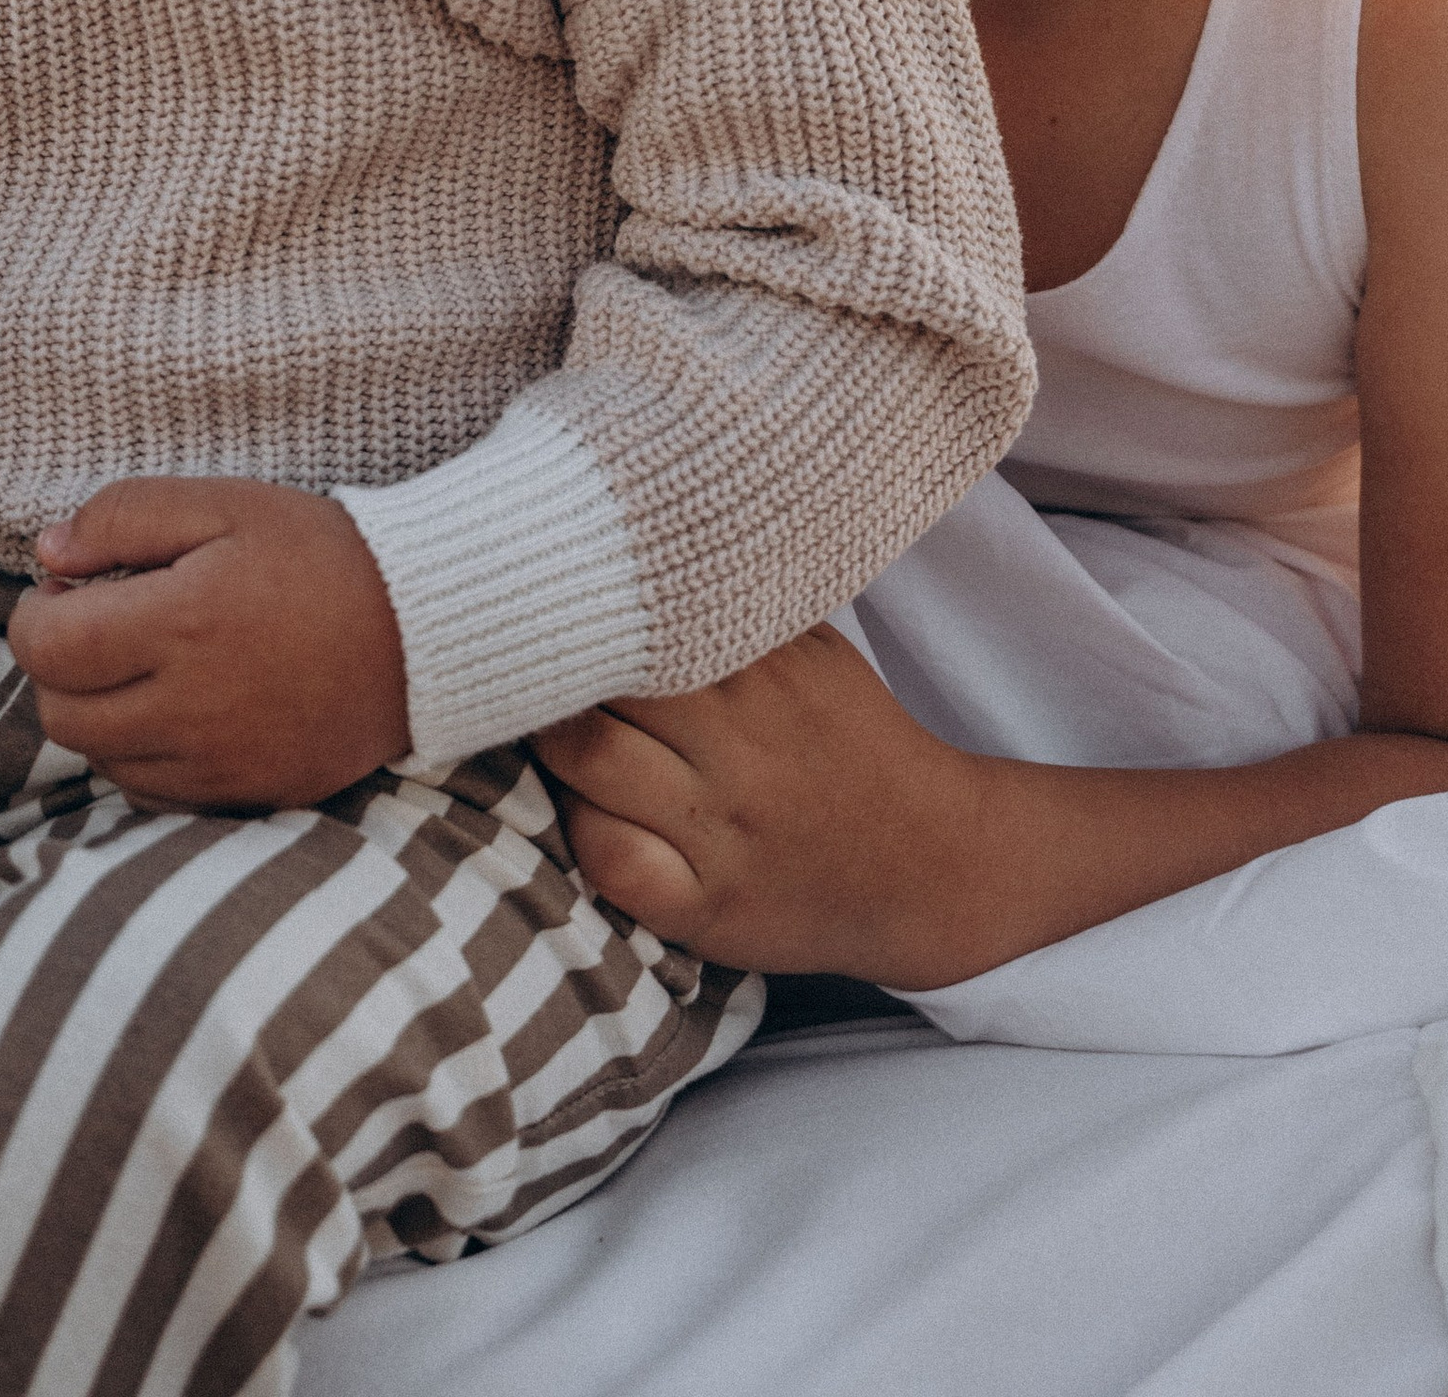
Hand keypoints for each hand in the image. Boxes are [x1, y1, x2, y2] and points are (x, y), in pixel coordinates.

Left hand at [7, 478, 408, 810]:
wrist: (423, 630)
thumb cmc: (322, 554)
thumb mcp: (227, 503)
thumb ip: (125, 515)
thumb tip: (50, 551)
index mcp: (180, 624)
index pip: (46, 647)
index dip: (36, 614)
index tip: (68, 589)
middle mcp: (189, 706)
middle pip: (61, 713)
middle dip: (60, 666)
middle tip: (101, 623)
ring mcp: (217, 762)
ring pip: (100, 757)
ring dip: (98, 711)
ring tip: (143, 663)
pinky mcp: (245, 793)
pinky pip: (152, 791)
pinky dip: (142, 754)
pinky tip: (176, 707)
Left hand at [535, 628, 993, 986]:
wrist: (932, 865)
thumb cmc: (853, 742)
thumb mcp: (814, 651)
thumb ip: (736, 605)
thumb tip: (644, 538)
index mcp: (761, 671)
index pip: (638, 619)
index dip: (578, 609)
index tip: (537, 595)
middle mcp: (738, 746)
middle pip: (598, 687)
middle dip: (543, 674)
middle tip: (515, 664)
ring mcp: (722, 831)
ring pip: (588, 768)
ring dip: (547, 745)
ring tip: (537, 728)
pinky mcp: (709, 908)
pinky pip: (612, 864)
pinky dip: (577, 834)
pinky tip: (580, 811)